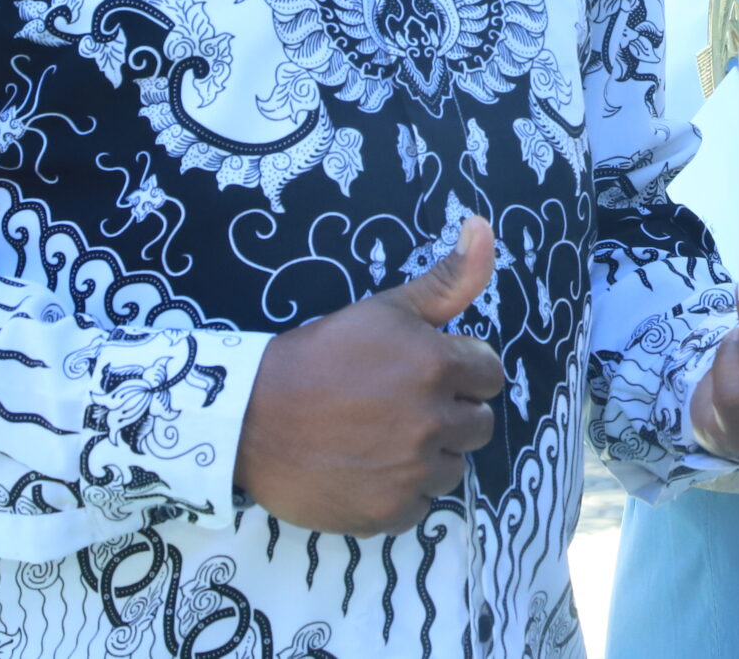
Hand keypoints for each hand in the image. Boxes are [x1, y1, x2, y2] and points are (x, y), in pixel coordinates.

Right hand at [235, 217, 503, 535]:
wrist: (248, 417)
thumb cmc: (319, 356)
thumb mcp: (384, 309)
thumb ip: (448, 279)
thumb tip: (483, 226)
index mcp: (436, 365)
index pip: (490, 375)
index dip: (462, 372)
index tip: (427, 374)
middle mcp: (432, 420)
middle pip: (478, 425)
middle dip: (451, 414)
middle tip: (402, 407)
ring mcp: (410, 471)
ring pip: (453, 468)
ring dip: (429, 456)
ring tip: (382, 438)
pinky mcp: (388, 512)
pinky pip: (422, 506)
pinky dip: (403, 494)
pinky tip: (370, 470)